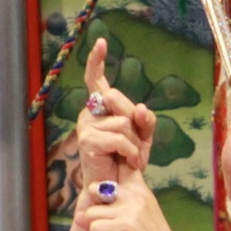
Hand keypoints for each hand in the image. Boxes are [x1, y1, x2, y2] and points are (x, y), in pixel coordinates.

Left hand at [75, 163, 197, 230]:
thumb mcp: (142, 214)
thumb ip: (119, 204)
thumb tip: (80, 211)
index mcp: (140, 189)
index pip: (120, 162)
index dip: (107, 169)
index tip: (108, 188)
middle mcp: (135, 194)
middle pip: (93, 190)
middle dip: (94, 210)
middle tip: (109, 225)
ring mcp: (129, 210)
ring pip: (89, 213)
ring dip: (96, 230)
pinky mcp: (123, 228)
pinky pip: (93, 229)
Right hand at [76, 38, 155, 189]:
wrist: (116, 189)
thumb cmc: (126, 162)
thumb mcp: (143, 137)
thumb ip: (145, 120)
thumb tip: (139, 107)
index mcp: (101, 109)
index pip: (96, 81)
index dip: (97, 61)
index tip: (101, 41)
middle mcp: (89, 113)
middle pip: (119, 98)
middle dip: (135, 123)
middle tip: (136, 147)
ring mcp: (85, 125)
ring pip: (123, 121)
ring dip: (135, 143)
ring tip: (131, 158)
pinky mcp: (87, 140)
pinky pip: (120, 138)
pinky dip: (131, 152)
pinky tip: (128, 162)